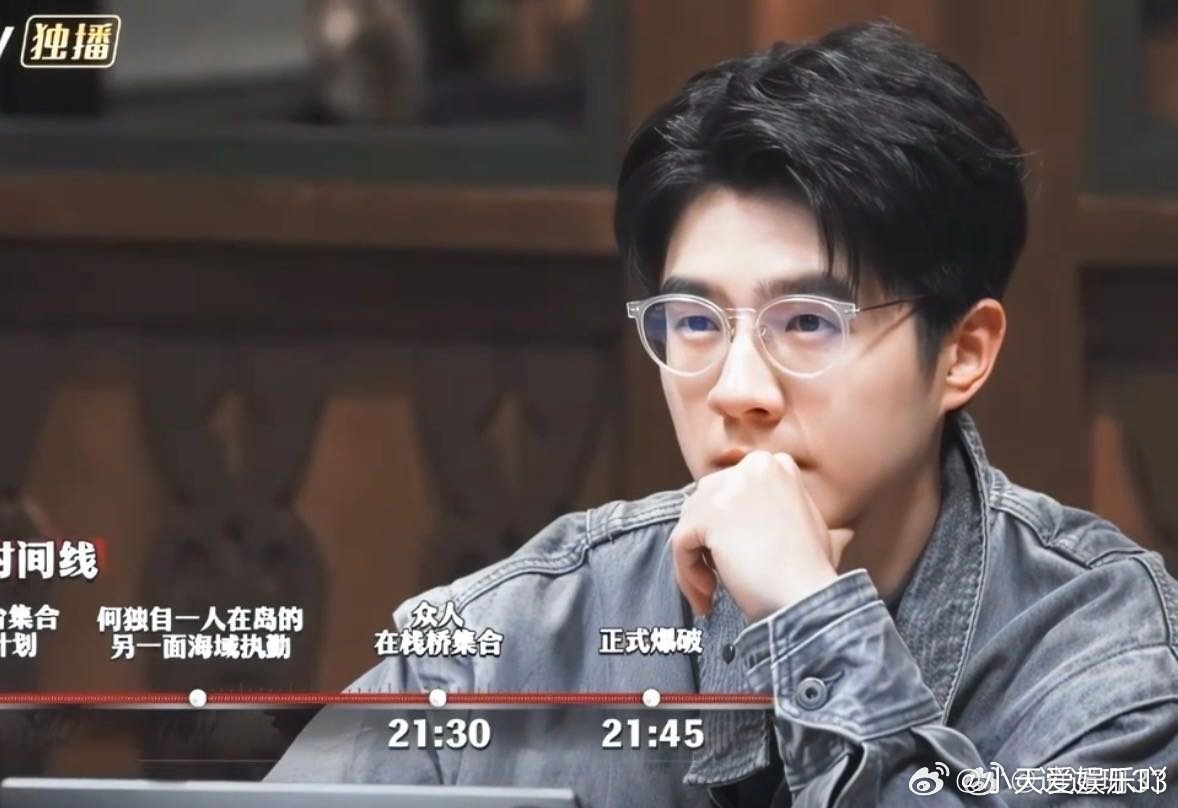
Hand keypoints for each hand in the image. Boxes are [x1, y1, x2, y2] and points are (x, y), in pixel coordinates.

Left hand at [670, 451, 853, 620]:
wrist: (807, 595)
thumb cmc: (809, 570)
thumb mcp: (804, 520)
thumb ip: (777, 505)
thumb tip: (768, 517)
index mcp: (775, 464)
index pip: (729, 491)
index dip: (724, 528)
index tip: (734, 558)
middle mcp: (752, 466)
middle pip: (704, 503)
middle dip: (705, 542)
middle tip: (716, 577)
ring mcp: (729, 486)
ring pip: (688, 524)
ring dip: (694, 560)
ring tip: (711, 589)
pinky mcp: (708, 514)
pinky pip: (680, 544)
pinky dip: (686, 574)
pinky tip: (708, 595)